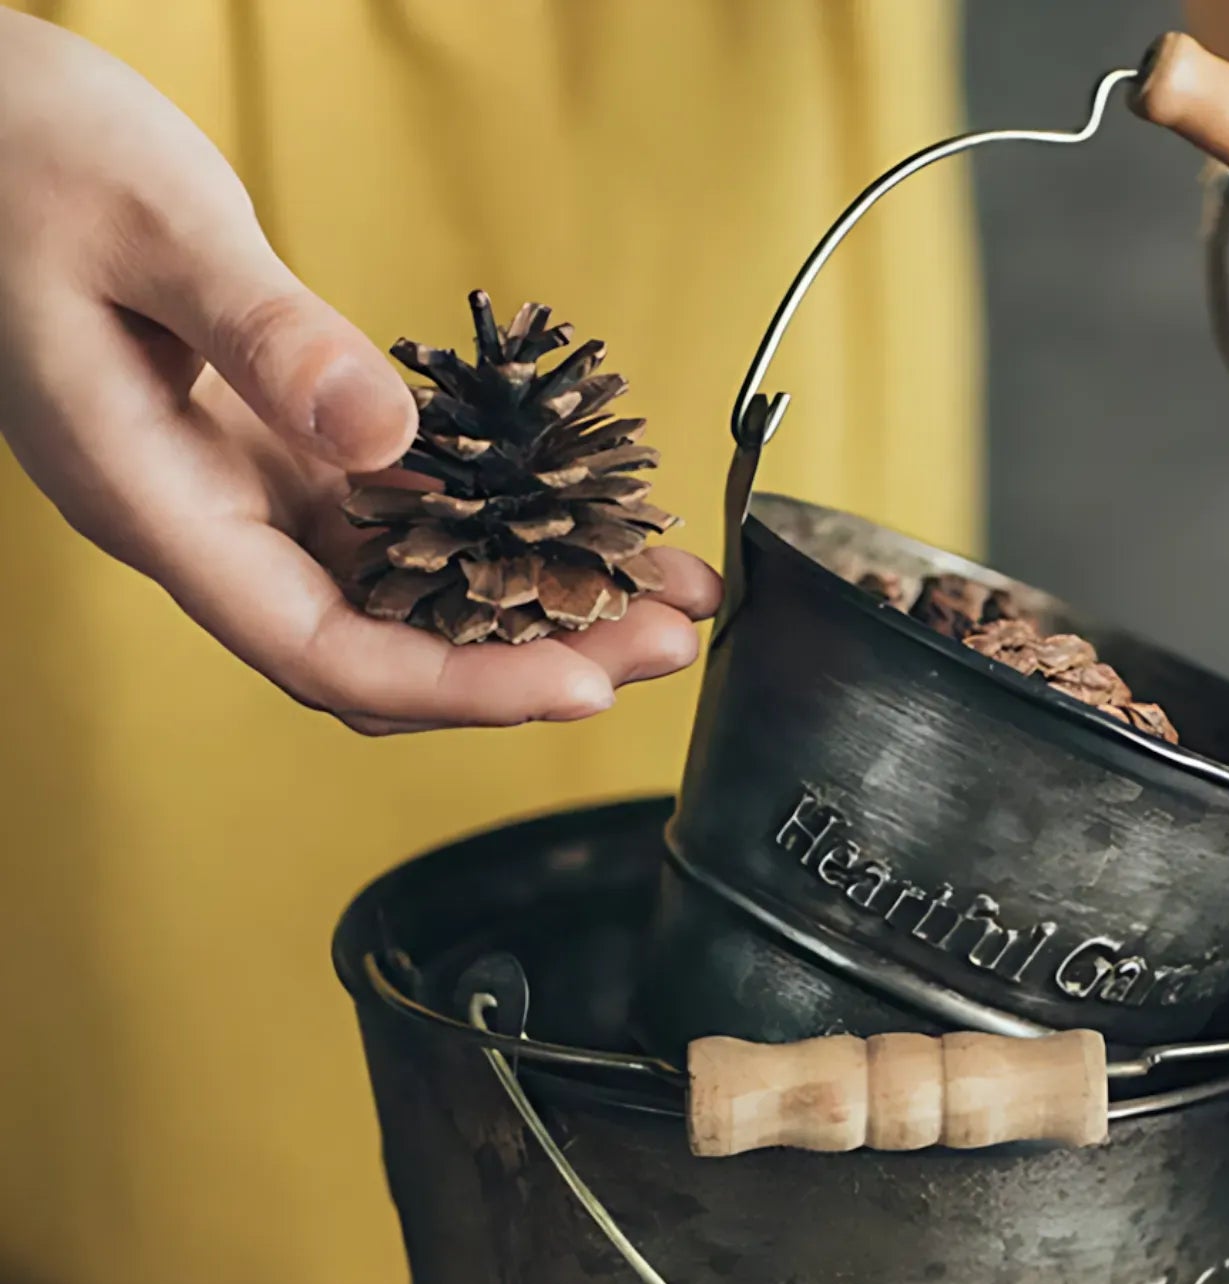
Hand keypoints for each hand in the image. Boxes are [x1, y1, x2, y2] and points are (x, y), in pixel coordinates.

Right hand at [0, 15, 716, 733]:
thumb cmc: (18, 153)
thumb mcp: (147, 222)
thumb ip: (264, 334)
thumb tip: (382, 436)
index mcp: (157, 503)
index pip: (324, 653)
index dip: (457, 686)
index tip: (578, 686)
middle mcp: (209, 527)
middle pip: (387, 651)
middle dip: (529, 660)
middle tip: (665, 638)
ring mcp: (246, 497)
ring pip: (407, 597)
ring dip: (531, 603)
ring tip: (657, 590)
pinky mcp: (281, 454)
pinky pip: (404, 524)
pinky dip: (496, 530)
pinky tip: (580, 518)